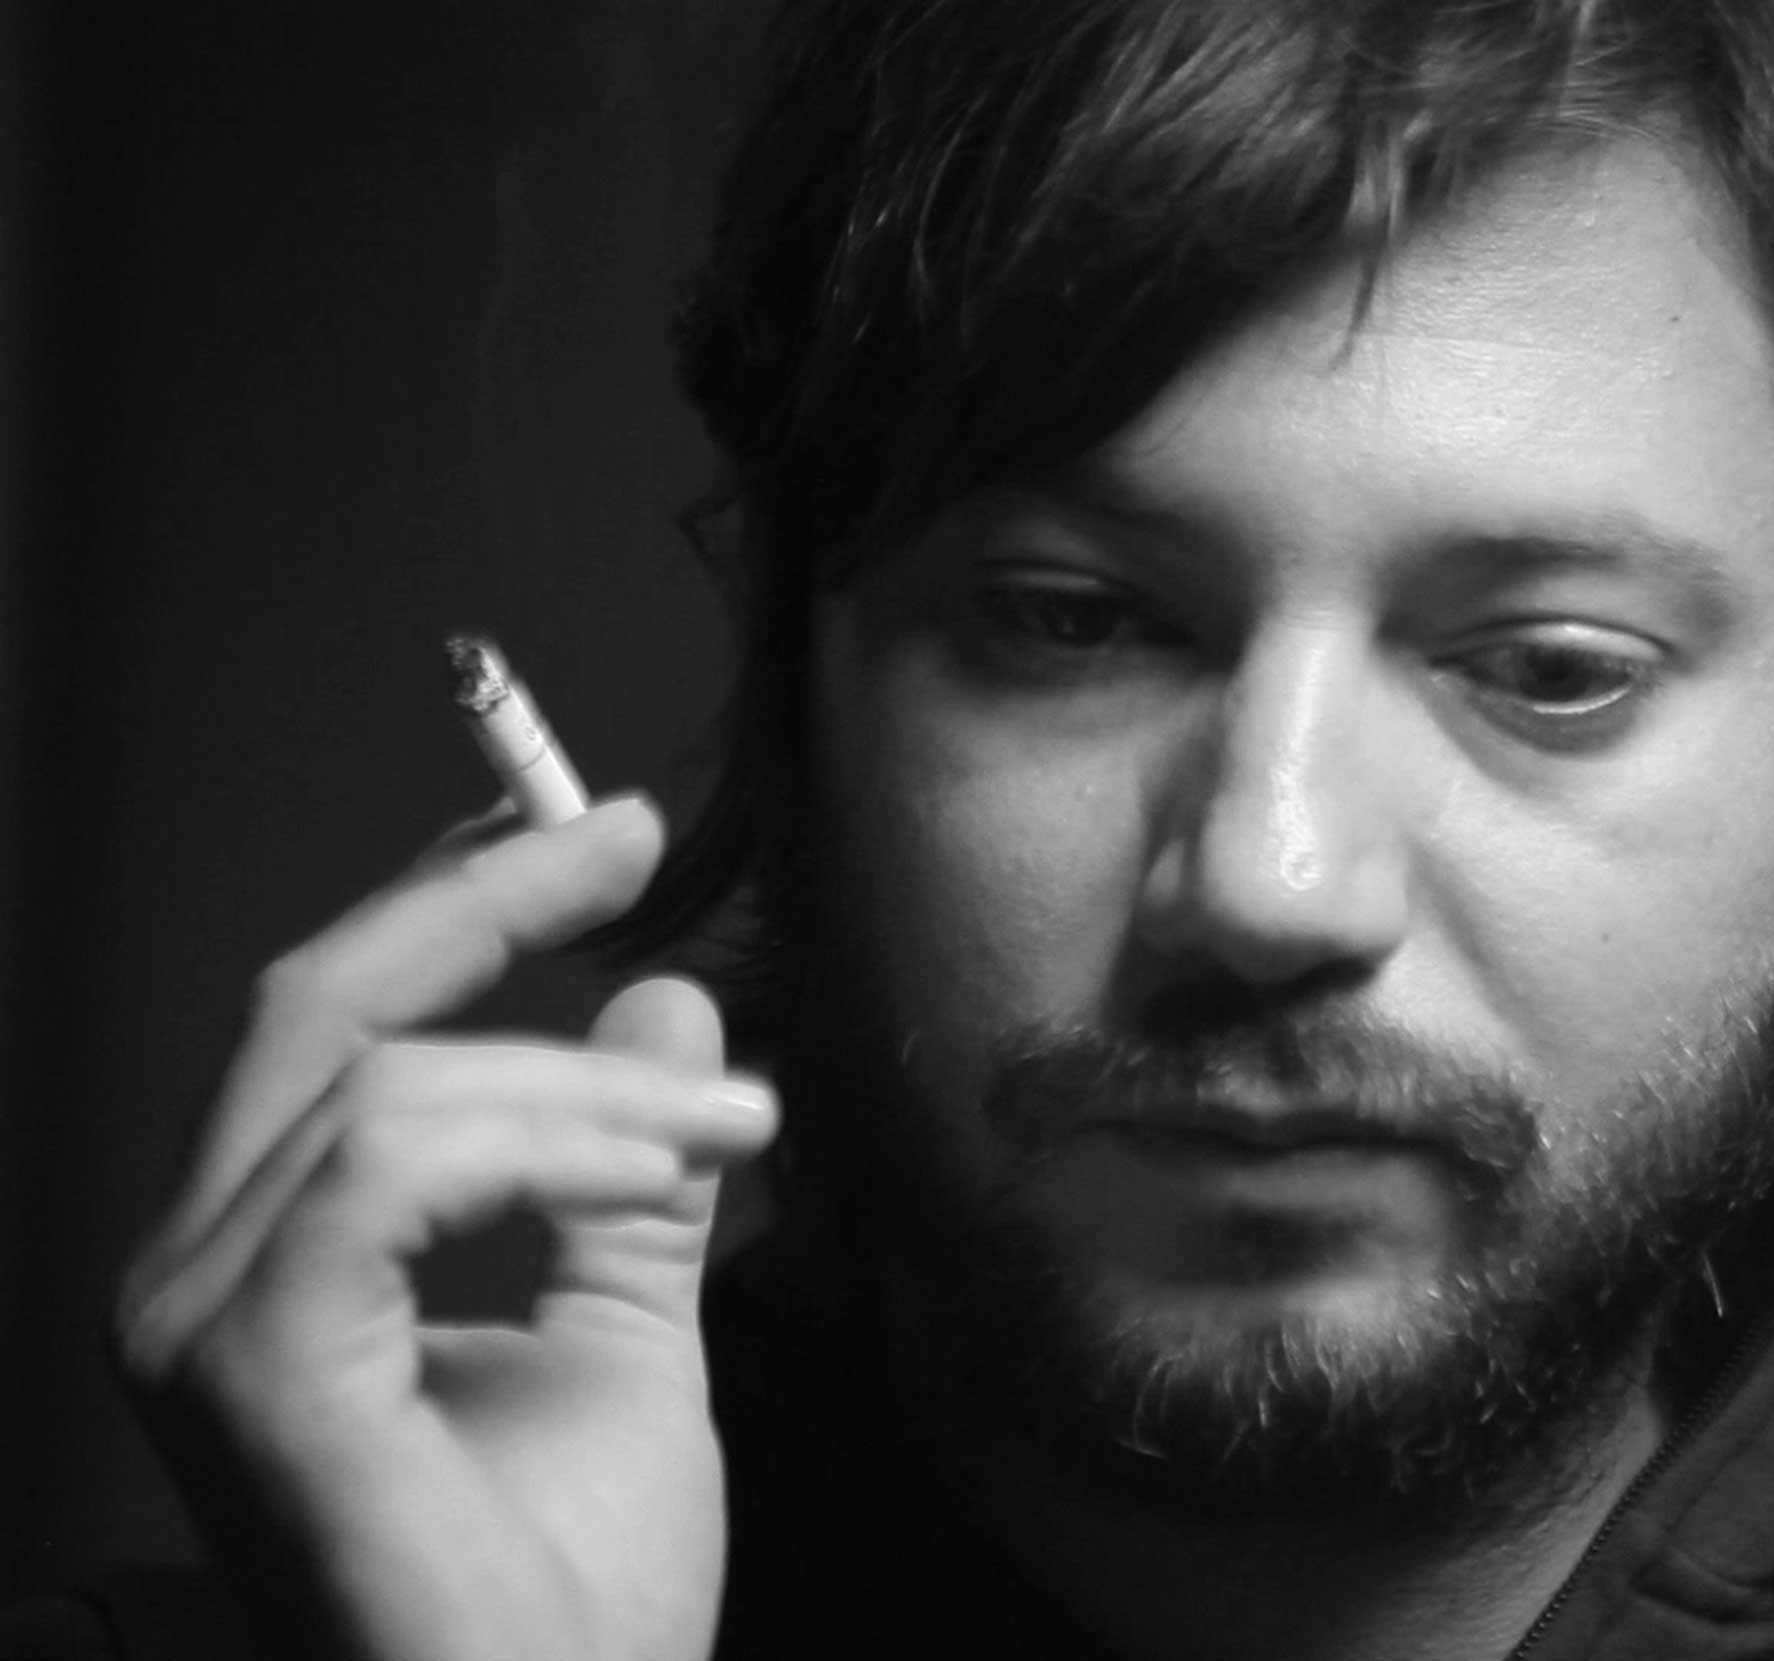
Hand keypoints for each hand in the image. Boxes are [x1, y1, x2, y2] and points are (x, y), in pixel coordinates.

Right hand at [112, 797, 778, 1660]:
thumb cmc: (569, 1592)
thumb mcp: (626, 1334)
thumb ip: (630, 1181)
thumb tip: (668, 1004)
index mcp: (267, 1259)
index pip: (335, 1026)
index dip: (458, 903)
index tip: (601, 833)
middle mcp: (197, 1276)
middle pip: (324, 1007)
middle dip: (487, 903)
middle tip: (636, 842)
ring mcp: (205, 1321)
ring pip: (392, 1083)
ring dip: (590, 1082)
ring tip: (734, 1128)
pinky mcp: (255, 1366)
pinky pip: (392, 1167)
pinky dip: (544, 1143)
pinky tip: (659, 1168)